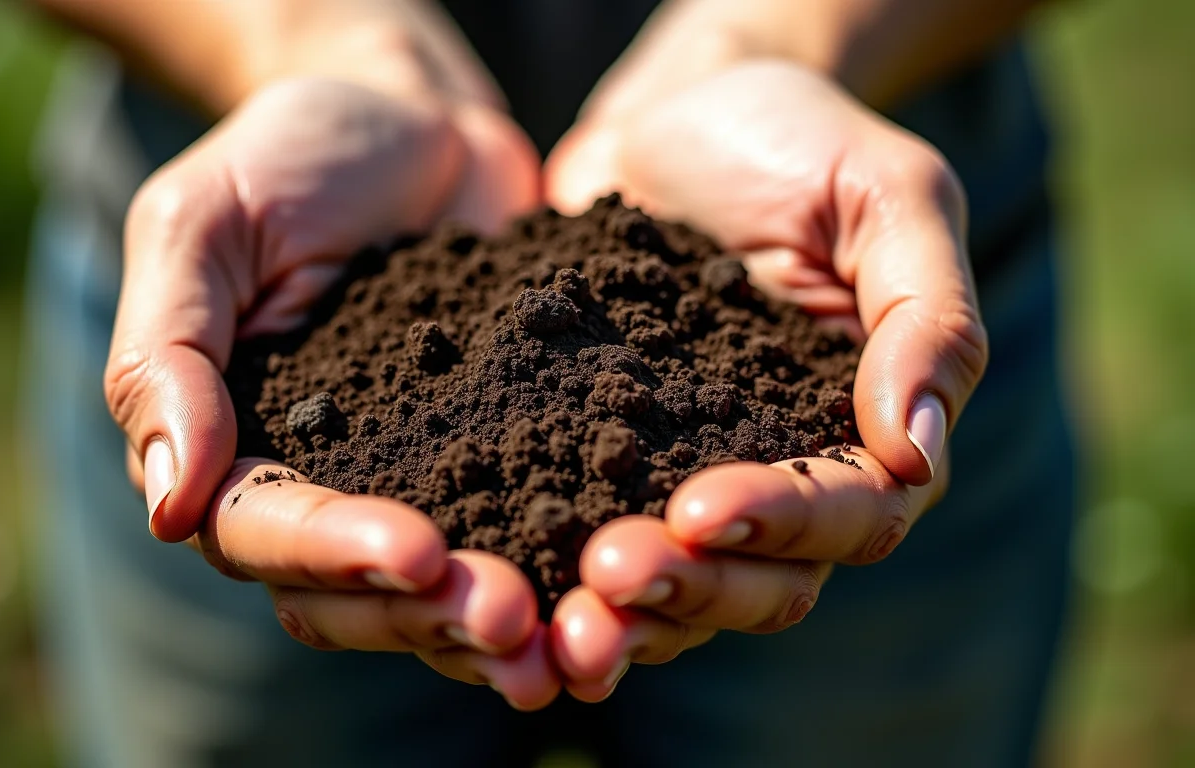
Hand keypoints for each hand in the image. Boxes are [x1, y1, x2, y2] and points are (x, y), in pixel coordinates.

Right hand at [104, 76, 557, 707]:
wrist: (411, 119)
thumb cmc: (288, 155)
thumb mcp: (201, 227)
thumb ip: (167, 358)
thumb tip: (168, 505)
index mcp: (232, 449)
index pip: (264, 534)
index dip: (334, 555)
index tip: (420, 552)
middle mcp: (323, 484)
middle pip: (357, 592)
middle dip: (430, 614)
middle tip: (516, 621)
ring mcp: (417, 478)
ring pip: (442, 587)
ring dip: (498, 619)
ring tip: (572, 635)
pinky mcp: (503, 454)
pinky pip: (524, 524)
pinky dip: (560, 562)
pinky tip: (619, 580)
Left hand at [545, 60, 985, 698]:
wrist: (681, 112)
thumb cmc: (801, 139)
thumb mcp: (888, 196)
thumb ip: (926, 317)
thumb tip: (915, 452)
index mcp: (865, 430)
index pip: (849, 514)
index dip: (781, 524)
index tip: (698, 508)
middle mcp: (782, 474)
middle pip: (762, 580)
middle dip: (689, 587)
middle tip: (607, 576)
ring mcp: (690, 473)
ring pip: (679, 584)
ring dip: (626, 614)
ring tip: (560, 620)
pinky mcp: (605, 457)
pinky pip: (590, 533)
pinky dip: (557, 571)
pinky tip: (506, 579)